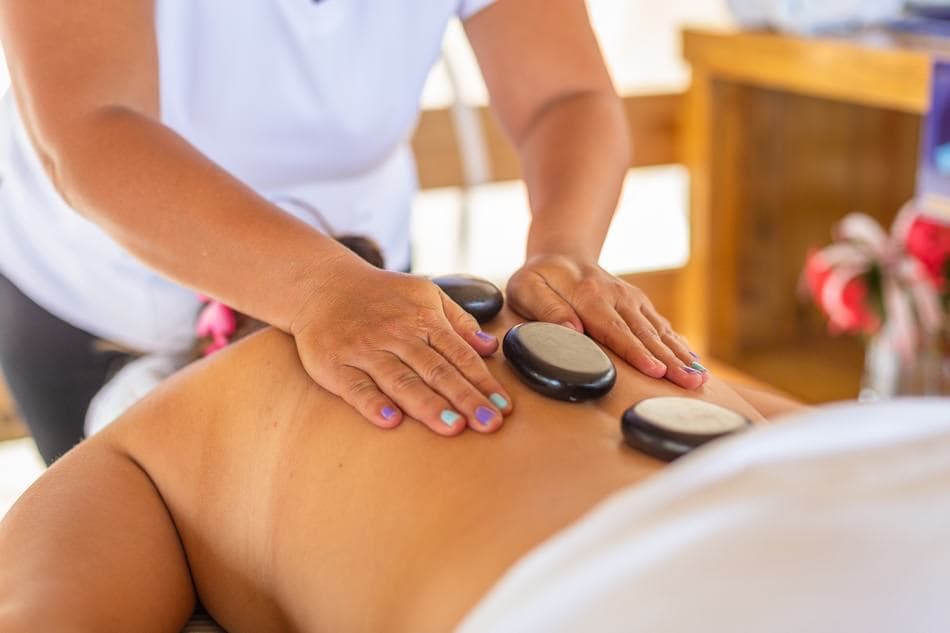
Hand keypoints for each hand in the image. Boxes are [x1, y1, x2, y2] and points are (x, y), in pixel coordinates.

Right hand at [290, 258, 512, 434]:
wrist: (322, 285)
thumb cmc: (382, 296)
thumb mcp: (426, 295)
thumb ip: (459, 321)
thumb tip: (492, 346)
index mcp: (423, 319)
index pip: (459, 354)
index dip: (482, 381)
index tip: (503, 407)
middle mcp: (396, 334)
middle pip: (436, 370)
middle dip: (465, 398)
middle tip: (489, 424)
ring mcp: (365, 350)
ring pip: (401, 380)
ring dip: (428, 405)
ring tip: (453, 427)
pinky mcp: (335, 365)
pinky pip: (356, 387)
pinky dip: (373, 404)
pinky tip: (392, 421)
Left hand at [507, 255, 706, 389]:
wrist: (561, 254)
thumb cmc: (538, 278)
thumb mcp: (527, 289)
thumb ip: (546, 309)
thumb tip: (572, 332)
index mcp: (589, 296)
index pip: (615, 329)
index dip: (636, 352)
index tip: (655, 371)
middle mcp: (617, 296)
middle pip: (645, 334)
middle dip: (669, 360)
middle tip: (689, 383)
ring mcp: (631, 299)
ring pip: (659, 331)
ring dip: (681, 355)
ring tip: (699, 377)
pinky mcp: (639, 303)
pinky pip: (662, 325)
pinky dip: (679, 344)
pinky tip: (694, 362)